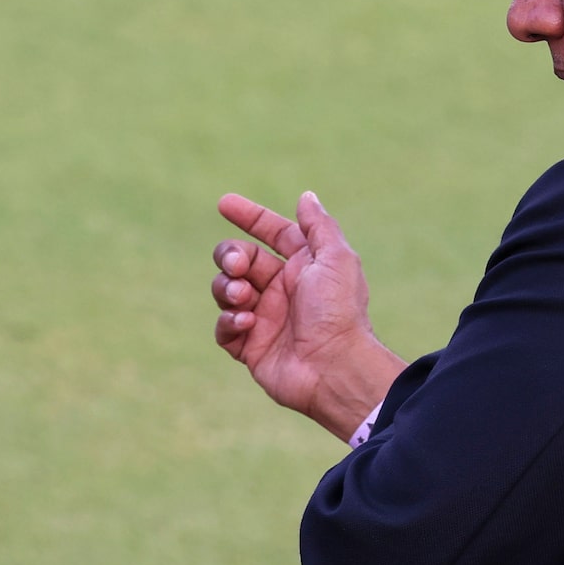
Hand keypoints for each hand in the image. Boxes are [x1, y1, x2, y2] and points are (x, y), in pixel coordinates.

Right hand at [211, 191, 404, 442]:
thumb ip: (318, 226)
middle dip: (230, 256)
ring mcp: (263, 318)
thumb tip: (306, 197)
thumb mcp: (336, 259)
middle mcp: (281, 289)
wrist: (334, 367)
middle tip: (238, 267)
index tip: (224, 203)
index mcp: (301, 266)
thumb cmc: (339, 312)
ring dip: (227, 288)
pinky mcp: (249, 347)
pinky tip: (245, 322)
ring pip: (225, 290)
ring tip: (245, 300)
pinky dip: (228, 321)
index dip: (249, 217)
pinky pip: (224, 327)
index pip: (271, 233)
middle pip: (238, 259)